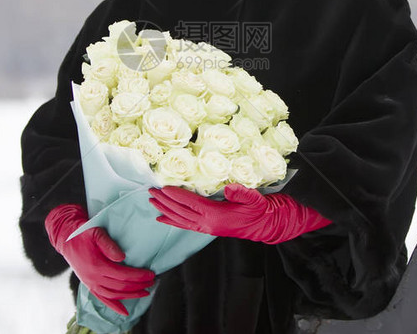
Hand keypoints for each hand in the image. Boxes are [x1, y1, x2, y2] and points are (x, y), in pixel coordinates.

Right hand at [45, 204, 154, 315]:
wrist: (65, 238)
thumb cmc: (83, 233)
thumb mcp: (96, 233)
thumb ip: (109, 245)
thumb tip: (122, 257)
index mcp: (97, 265)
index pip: (122, 275)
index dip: (138, 276)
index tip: (151, 274)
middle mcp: (93, 278)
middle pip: (120, 286)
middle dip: (138, 286)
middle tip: (152, 281)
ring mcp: (90, 283)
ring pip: (113, 295)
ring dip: (131, 296)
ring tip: (145, 292)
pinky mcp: (88, 284)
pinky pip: (102, 299)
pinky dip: (114, 306)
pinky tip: (124, 311)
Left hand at [148, 183, 330, 243]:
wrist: (266, 225)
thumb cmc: (259, 210)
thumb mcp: (254, 199)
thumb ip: (242, 193)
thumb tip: (228, 188)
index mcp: (216, 216)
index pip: (190, 204)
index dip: (175, 195)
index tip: (162, 187)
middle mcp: (207, 224)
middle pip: (180, 212)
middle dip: (164, 202)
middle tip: (150, 191)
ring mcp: (207, 228)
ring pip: (180, 220)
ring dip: (164, 210)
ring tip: (151, 202)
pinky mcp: (208, 229)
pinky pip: (185, 226)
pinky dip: (172, 222)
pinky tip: (162, 219)